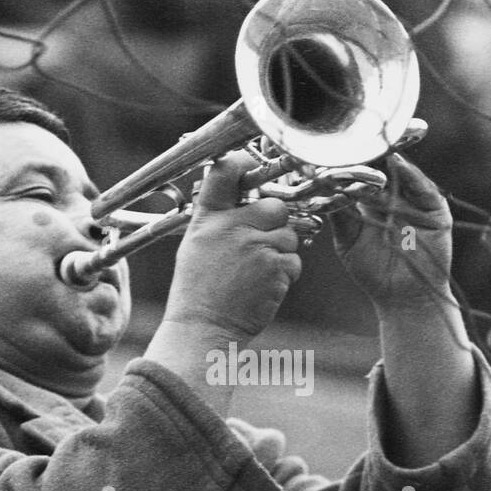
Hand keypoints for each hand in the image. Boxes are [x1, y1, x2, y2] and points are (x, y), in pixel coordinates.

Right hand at [164, 150, 301, 341]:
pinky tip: (263, 286)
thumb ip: (217, 217)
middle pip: (274, 204)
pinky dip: (285, 273)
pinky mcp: (276, 268)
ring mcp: (256, 246)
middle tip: (261, 241)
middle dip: (275, 221)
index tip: (253, 162)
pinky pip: (294, 259)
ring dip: (280, 251)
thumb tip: (242, 195)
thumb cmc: (198, 290)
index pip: (225, 172)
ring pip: (288, 234)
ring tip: (256, 271)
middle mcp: (232, 227)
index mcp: (208, 219)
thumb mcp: (196, 244)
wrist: (203, 328)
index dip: (244, 161)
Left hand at [330, 154, 452, 309]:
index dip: (349, 162)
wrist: (402, 299)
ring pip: (402, 172)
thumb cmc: (373, 273)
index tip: (331, 149)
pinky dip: (410, 174)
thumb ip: (339, 213)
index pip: (362, 174)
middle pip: (383, 167)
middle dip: (368, 154)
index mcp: (374, 202)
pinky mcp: (436, 210)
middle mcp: (396, 197)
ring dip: (387, 159)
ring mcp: (417, 202)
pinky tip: (397, 163)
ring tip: (371, 145)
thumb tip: (322, 186)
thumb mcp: (348, 240)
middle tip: (350, 138)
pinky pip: (423, 187)